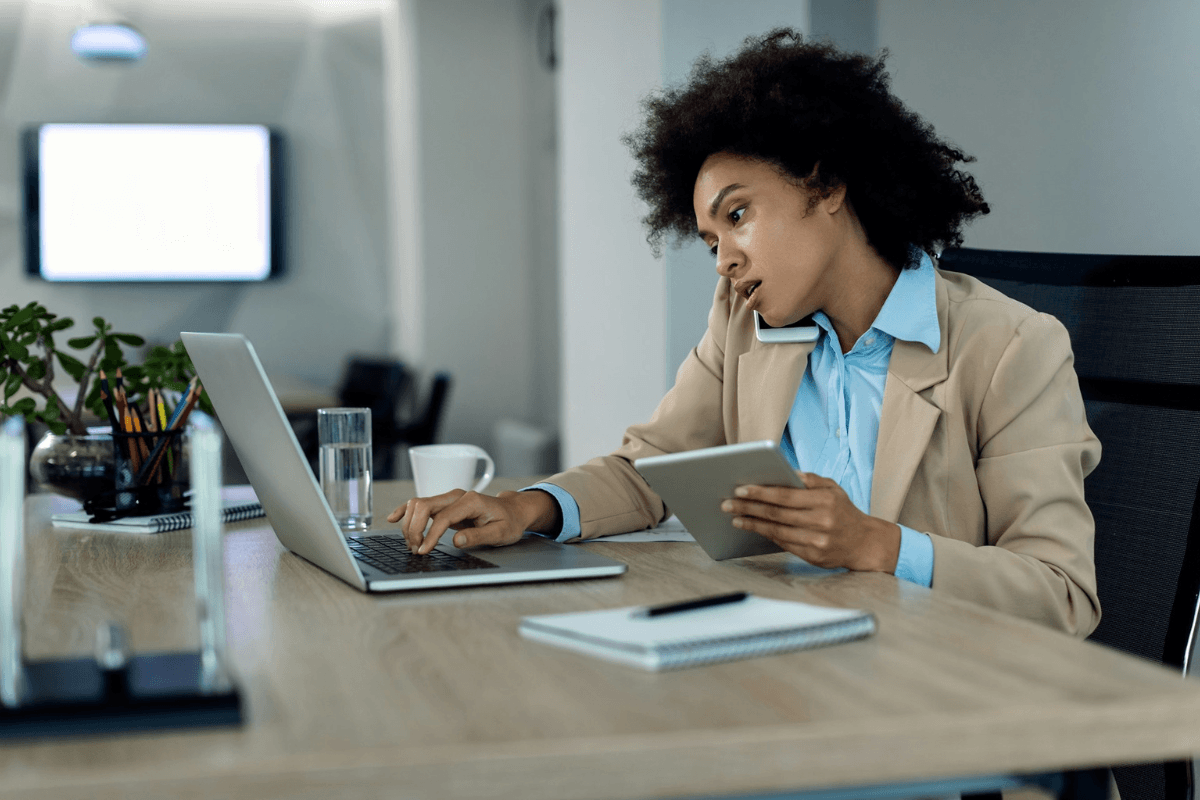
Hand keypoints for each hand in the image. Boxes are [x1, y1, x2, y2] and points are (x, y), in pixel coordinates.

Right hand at [386, 489, 559, 554]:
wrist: (514, 511)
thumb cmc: (509, 522)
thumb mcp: (501, 533)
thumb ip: (479, 536)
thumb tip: (457, 541)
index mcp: (471, 501)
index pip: (443, 517)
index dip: (430, 535)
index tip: (423, 550)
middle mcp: (457, 496)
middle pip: (424, 505)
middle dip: (415, 529)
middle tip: (416, 550)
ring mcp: (450, 498)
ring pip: (419, 504)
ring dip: (410, 524)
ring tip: (413, 545)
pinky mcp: (445, 505)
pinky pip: (421, 505)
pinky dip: (406, 511)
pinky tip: (394, 518)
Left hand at [720, 472, 900, 571]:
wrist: (864, 543)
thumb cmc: (844, 511)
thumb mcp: (833, 489)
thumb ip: (810, 480)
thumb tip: (787, 472)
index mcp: (825, 501)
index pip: (785, 496)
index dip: (761, 493)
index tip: (740, 489)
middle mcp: (821, 522)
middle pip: (777, 514)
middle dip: (749, 507)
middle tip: (728, 503)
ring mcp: (817, 541)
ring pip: (777, 531)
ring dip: (752, 524)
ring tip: (735, 517)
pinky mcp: (813, 556)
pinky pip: (784, 544)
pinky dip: (766, 535)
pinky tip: (753, 528)